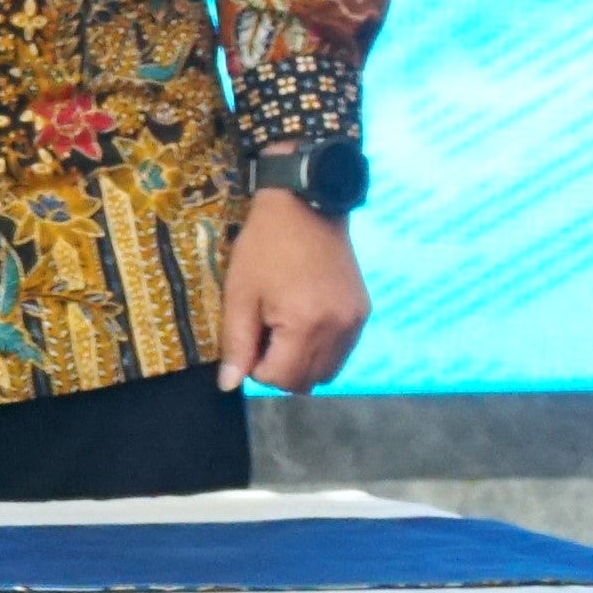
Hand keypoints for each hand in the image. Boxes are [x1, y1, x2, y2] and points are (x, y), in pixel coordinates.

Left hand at [215, 193, 366, 394]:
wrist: (306, 207)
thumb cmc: (264, 247)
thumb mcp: (240, 293)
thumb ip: (236, 343)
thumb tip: (230, 385)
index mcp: (305, 326)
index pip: (281, 378)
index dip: (257, 369)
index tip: (249, 341)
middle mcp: (339, 330)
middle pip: (307, 381)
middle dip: (279, 369)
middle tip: (263, 334)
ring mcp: (355, 322)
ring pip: (328, 371)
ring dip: (301, 363)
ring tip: (282, 328)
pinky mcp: (363, 313)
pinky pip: (342, 351)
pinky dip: (321, 350)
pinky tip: (303, 323)